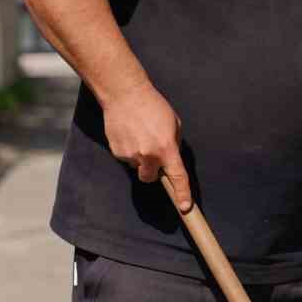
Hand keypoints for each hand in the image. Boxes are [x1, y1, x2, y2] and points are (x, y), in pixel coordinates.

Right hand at [101, 80, 191, 211]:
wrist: (124, 94)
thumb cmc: (153, 106)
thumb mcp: (174, 124)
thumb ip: (174, 145)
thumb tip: (170, 160)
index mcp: (166, 148)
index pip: (177, 176)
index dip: (182, 194)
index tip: (184, 207)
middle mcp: (148, 155)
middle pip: (150, 178)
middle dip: (152, 171)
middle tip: (151, 153)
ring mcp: (130, 155)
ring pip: (137, 167)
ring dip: (139, 158)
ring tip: (139, 135)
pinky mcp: (117, 151)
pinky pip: (126, 158)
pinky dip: (129, 149)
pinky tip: (129, 133)